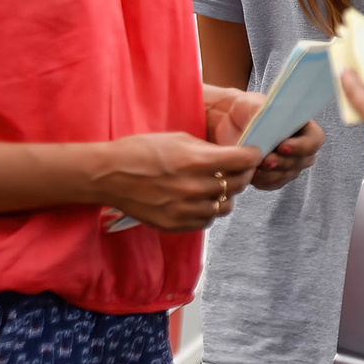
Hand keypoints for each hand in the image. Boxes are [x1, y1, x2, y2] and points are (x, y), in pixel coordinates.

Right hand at [95, 132, 261, 231]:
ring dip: (227, 195)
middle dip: (242, 175)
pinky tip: (201, 200)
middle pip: (237, 185)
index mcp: (195, 161)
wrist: (110, 176)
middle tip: (238, 169)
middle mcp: (193, 187)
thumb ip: (206, 150)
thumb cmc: (141, 151)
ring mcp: (185, 209)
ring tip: (218, 187)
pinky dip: (209, 210)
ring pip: (225, 206)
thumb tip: (229, 156)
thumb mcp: (177, 139)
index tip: (253, 154)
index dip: (252, 156)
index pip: (241, 161)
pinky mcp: (176, 224)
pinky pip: (207, 220)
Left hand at [201, 86, 324, 189]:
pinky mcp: (274, 176)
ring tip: (254, 169)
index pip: (315, 140)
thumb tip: (273, 122)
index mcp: (302, 126)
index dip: (302, 146)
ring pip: (287, 175)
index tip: (282, 146)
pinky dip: (262, 181)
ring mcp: (289, 164)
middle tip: (265, 161)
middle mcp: (300, 147)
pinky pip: (273, 184)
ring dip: (271, 174)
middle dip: (282, 162)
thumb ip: (265, 111)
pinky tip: (251, 175)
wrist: (229, 122)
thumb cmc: (246, 108)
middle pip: (302, 161)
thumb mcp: (253, 103)